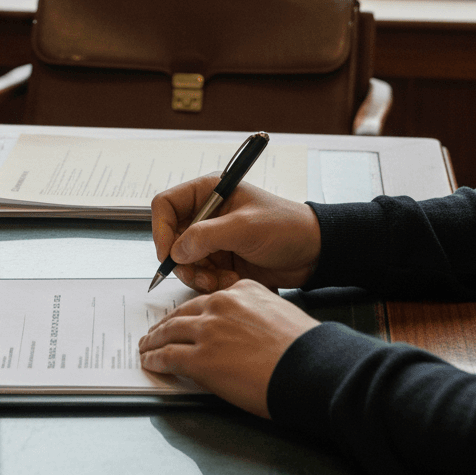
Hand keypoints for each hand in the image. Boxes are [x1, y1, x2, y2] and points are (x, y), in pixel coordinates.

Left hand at [139, 279, 318, 417]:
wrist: (312, 368)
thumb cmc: (306, 350)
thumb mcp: (278, 315)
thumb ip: (252, 316)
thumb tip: (239, 334)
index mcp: (241, 290)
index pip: (207, 300)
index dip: (191, 312)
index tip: (184, 319)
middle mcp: (221, 304)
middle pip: (183, 313)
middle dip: (166, 324)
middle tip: (155, 332)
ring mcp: (209, 330)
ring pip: (170, 331)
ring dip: (154, 340)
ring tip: (146, 347)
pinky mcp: (201, 358)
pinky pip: (169, 355)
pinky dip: (156, 358)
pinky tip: (150, 362)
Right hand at [151, 174, 320, 292]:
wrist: (314, 253)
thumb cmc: (286, 227)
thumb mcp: (246, 227)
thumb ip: (207, 236)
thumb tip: (176, 251)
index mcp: (208, 192)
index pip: (166, 205)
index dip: (161, 229)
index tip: (168, 255)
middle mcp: (205, 214)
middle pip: (171, 238)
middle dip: (183, 260)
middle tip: (200, 276)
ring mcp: (212, 238)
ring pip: (184, 260)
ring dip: (199, 275)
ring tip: (223, 280)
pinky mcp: (220, 259)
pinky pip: (200, 274)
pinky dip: (211, 282)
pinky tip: (233, 281)